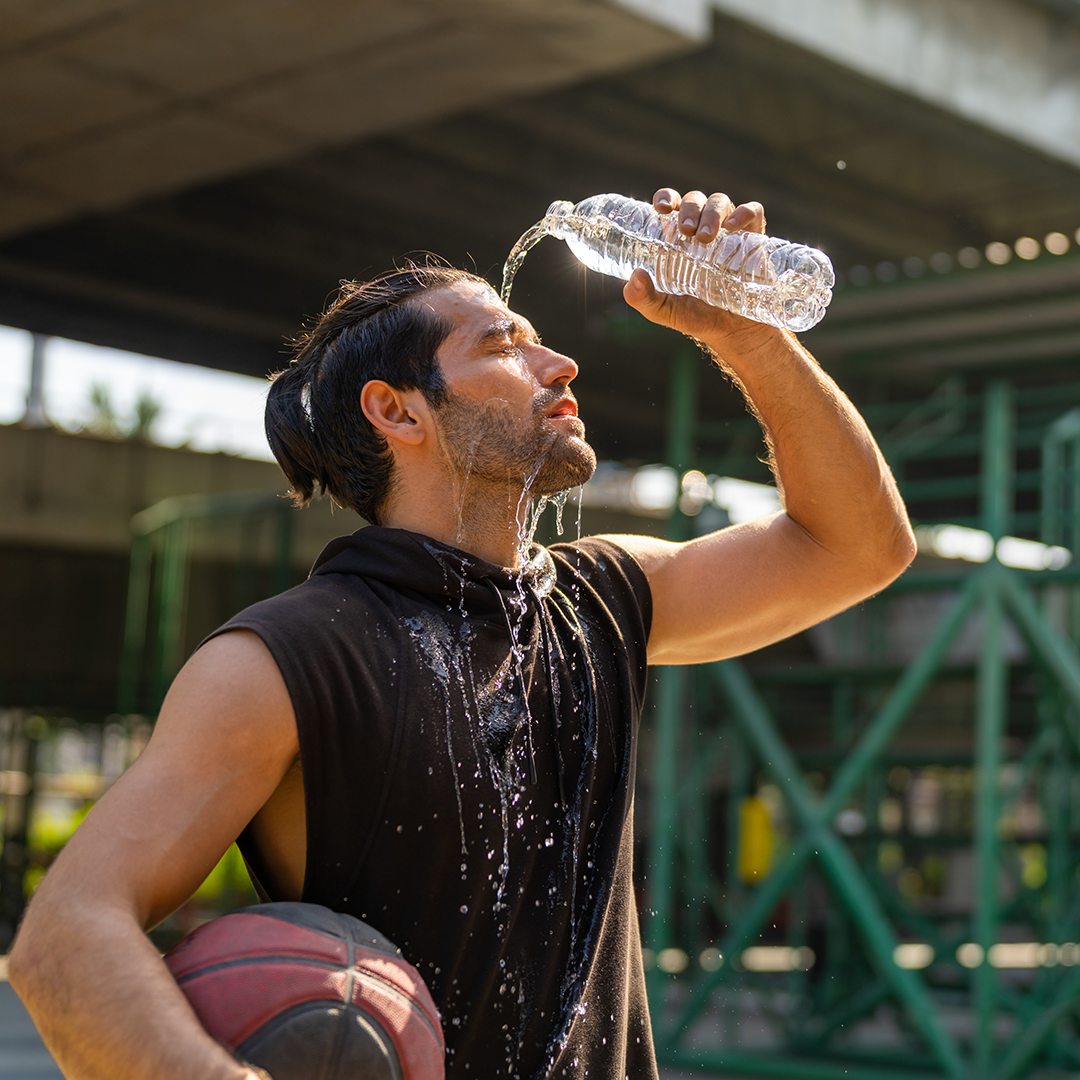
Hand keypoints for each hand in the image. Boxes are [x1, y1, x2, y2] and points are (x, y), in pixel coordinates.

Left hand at [623, 187, 774, 346]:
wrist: (734, 333)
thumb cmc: (696, 317)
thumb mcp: (664, 311)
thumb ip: (642, 299)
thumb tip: (634, 276)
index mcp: (678, 238)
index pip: (672, 205)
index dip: (666, 197)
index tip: (662, 207)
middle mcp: (703, 229)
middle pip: (695, 201)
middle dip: (690, 208)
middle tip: (686, 230)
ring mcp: (730, 233)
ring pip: (721, 203)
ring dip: (712, 212)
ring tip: (706, 237)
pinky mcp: (754, 240)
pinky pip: (753, 213)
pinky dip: (745, 212)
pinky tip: (734, 225)